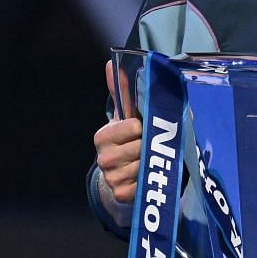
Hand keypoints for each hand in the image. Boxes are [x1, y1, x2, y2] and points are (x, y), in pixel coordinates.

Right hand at [94, 58, 142, 204]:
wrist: (127, 173)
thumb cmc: (130, 139)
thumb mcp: (127, 116)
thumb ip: (122, 92)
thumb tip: (110, 63)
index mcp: (102, 136)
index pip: (133, 127)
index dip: (143, 128)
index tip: (141, 129)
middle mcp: (103, 158)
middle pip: (142, 147)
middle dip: (151, 146)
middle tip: (150, 146)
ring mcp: (111, 178)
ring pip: (146, 166)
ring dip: (153, 163)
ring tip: (149, 160)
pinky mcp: (121, 194)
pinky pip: (146, 184)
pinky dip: (152, 180)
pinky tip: (147, 176)